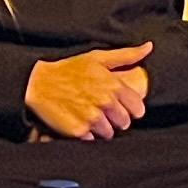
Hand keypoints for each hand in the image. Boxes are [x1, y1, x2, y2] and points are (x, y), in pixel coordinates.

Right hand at [24, 44, 150, 141]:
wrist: (38, 83)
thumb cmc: (69, 69)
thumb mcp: (97, 57)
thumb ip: (126, 55)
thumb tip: (149, 47)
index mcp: (113, 85)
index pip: (137, 108)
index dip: (131, 109)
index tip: (121, 107)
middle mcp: (104, 102)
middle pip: (124, 123)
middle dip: (116, 119)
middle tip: (102, 111)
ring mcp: (92, 118)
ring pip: (109, 133)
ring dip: (101, 128)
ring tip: (89, 116)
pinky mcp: (78, 131)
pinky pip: (92, 140)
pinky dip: (86, 135)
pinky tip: (78, 122)